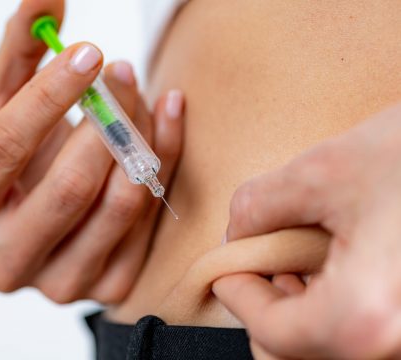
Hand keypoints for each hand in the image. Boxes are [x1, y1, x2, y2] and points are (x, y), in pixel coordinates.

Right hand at [0, 0, 183, 304]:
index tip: (89, 53)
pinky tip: (166, 117)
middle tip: (122, 72)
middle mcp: (5, 261)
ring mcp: (59, 284)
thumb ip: (21, 54)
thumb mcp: (10, 108)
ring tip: (142, 92)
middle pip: (67, 187)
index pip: (3, 149)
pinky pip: (151, 218)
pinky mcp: (108, 288)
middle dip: (105, 121)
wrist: (50, 210)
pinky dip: (167, 158)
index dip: (48, 95)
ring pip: (118, 205)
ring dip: (141, 137)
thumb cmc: (24, 160)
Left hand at [213, 103, 400, 358]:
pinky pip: (367, 331)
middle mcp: (399, 342)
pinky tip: (334, 271)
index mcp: (365, 315)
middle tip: (258, 269)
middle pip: (300, 355)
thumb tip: (235, 234)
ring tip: (294, 266)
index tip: (226, 271)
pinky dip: (338, 310)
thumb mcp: (323, 172)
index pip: (272, 334)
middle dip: (269, 311)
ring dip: (302, 313)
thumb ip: (258, 208)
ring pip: (333, 347)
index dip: (239, 297)